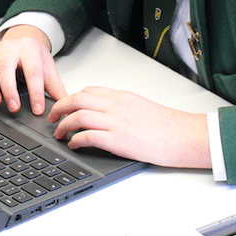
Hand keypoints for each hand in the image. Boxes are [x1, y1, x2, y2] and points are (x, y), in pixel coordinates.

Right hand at [0, 25, 66, 114]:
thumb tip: (64, 109)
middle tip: (13, 108)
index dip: (35, 92)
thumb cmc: (34, 57)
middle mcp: (10, 48)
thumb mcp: (48, 69)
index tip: (37, 110)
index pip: (33, 71)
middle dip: (9, 89)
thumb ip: (56, 89)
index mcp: (30, 50)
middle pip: (6, 66)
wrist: (24, 39)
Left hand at [48, 87, 210, 167]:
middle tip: (52, 117)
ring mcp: (116, 122)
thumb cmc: (168, 125)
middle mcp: (116, 105)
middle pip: (77, 99)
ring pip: (78, 115)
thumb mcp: (142, 106)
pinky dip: (75, 139)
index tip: (65, 106)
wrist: (184, 135)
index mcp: (121, 96)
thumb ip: (123, 107)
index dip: (72, 98)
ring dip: (63, 124)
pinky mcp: (118, 140)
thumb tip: (108, 114)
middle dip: (59, 107)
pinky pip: (87, 136)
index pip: (89, 90)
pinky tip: (73, 145)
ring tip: (58, 133)